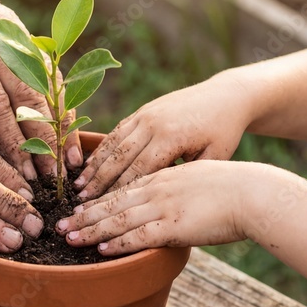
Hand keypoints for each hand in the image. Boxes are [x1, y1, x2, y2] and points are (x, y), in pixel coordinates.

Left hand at [0, 0, 78, 178]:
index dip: (10, 144)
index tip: (21, 178)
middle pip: (27, 95)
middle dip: (42, 142)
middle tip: (52, 181)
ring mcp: (8, 26)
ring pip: (43, 81)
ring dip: (59, 123)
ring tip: (68, 161)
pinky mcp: (15, 25)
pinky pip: (43, 65)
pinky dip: (57, 98)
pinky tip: (65, 127)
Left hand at [59, 161, 266, 254]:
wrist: (255, 192)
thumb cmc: (236, 189)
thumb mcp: (200, 181)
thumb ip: (181, 193)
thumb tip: (173, 207)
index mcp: (164, 176)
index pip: (123, 188)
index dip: (98, 198)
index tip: (79, 206)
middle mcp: (158, 188)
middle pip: (112, 202)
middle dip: (84, 214)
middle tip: (60, 224)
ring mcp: (164, 206)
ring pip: (119, 218)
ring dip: (92, 229)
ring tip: (70, 238)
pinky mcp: (174, 225)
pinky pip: (140, 235)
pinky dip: (119, 242)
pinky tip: (102, 249)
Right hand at [75, 71, 253, 198]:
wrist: (227, 96)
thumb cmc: (224, 132)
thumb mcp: (214, 157)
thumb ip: (187, 176)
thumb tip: (163, 199)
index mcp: (172, 137)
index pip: (139, 170)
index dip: (119, 191)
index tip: (104, 210)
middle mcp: (154, 123)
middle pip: (120, 157)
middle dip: (99, 181)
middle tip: (81, 201)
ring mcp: (146, 114)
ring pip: (113, 143)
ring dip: (95, 166)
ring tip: (79, 186)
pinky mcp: (143, 110)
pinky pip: (118, 131)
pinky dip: (103, 148)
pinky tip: (90, 164)